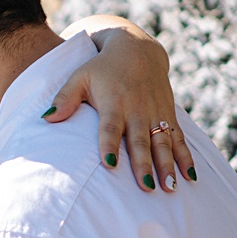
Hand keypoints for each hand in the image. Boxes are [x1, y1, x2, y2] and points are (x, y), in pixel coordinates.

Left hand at [45, 17, 193, 193]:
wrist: (137, 49)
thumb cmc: (101, 68)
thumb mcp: (79, 77)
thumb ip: (64, 98)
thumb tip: (46, 118)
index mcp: (114, 102)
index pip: (110, 127)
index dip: (109, 144)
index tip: (109, 163)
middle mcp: (137, 109)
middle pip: (140, 140)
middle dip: (144, 164)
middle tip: (147, 188)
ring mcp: (155, 113)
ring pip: (163, 142)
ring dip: (167, 165)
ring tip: (170, 187)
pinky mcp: (168, 115)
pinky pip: (178, 138)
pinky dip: (185, 156)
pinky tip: (190, 176)